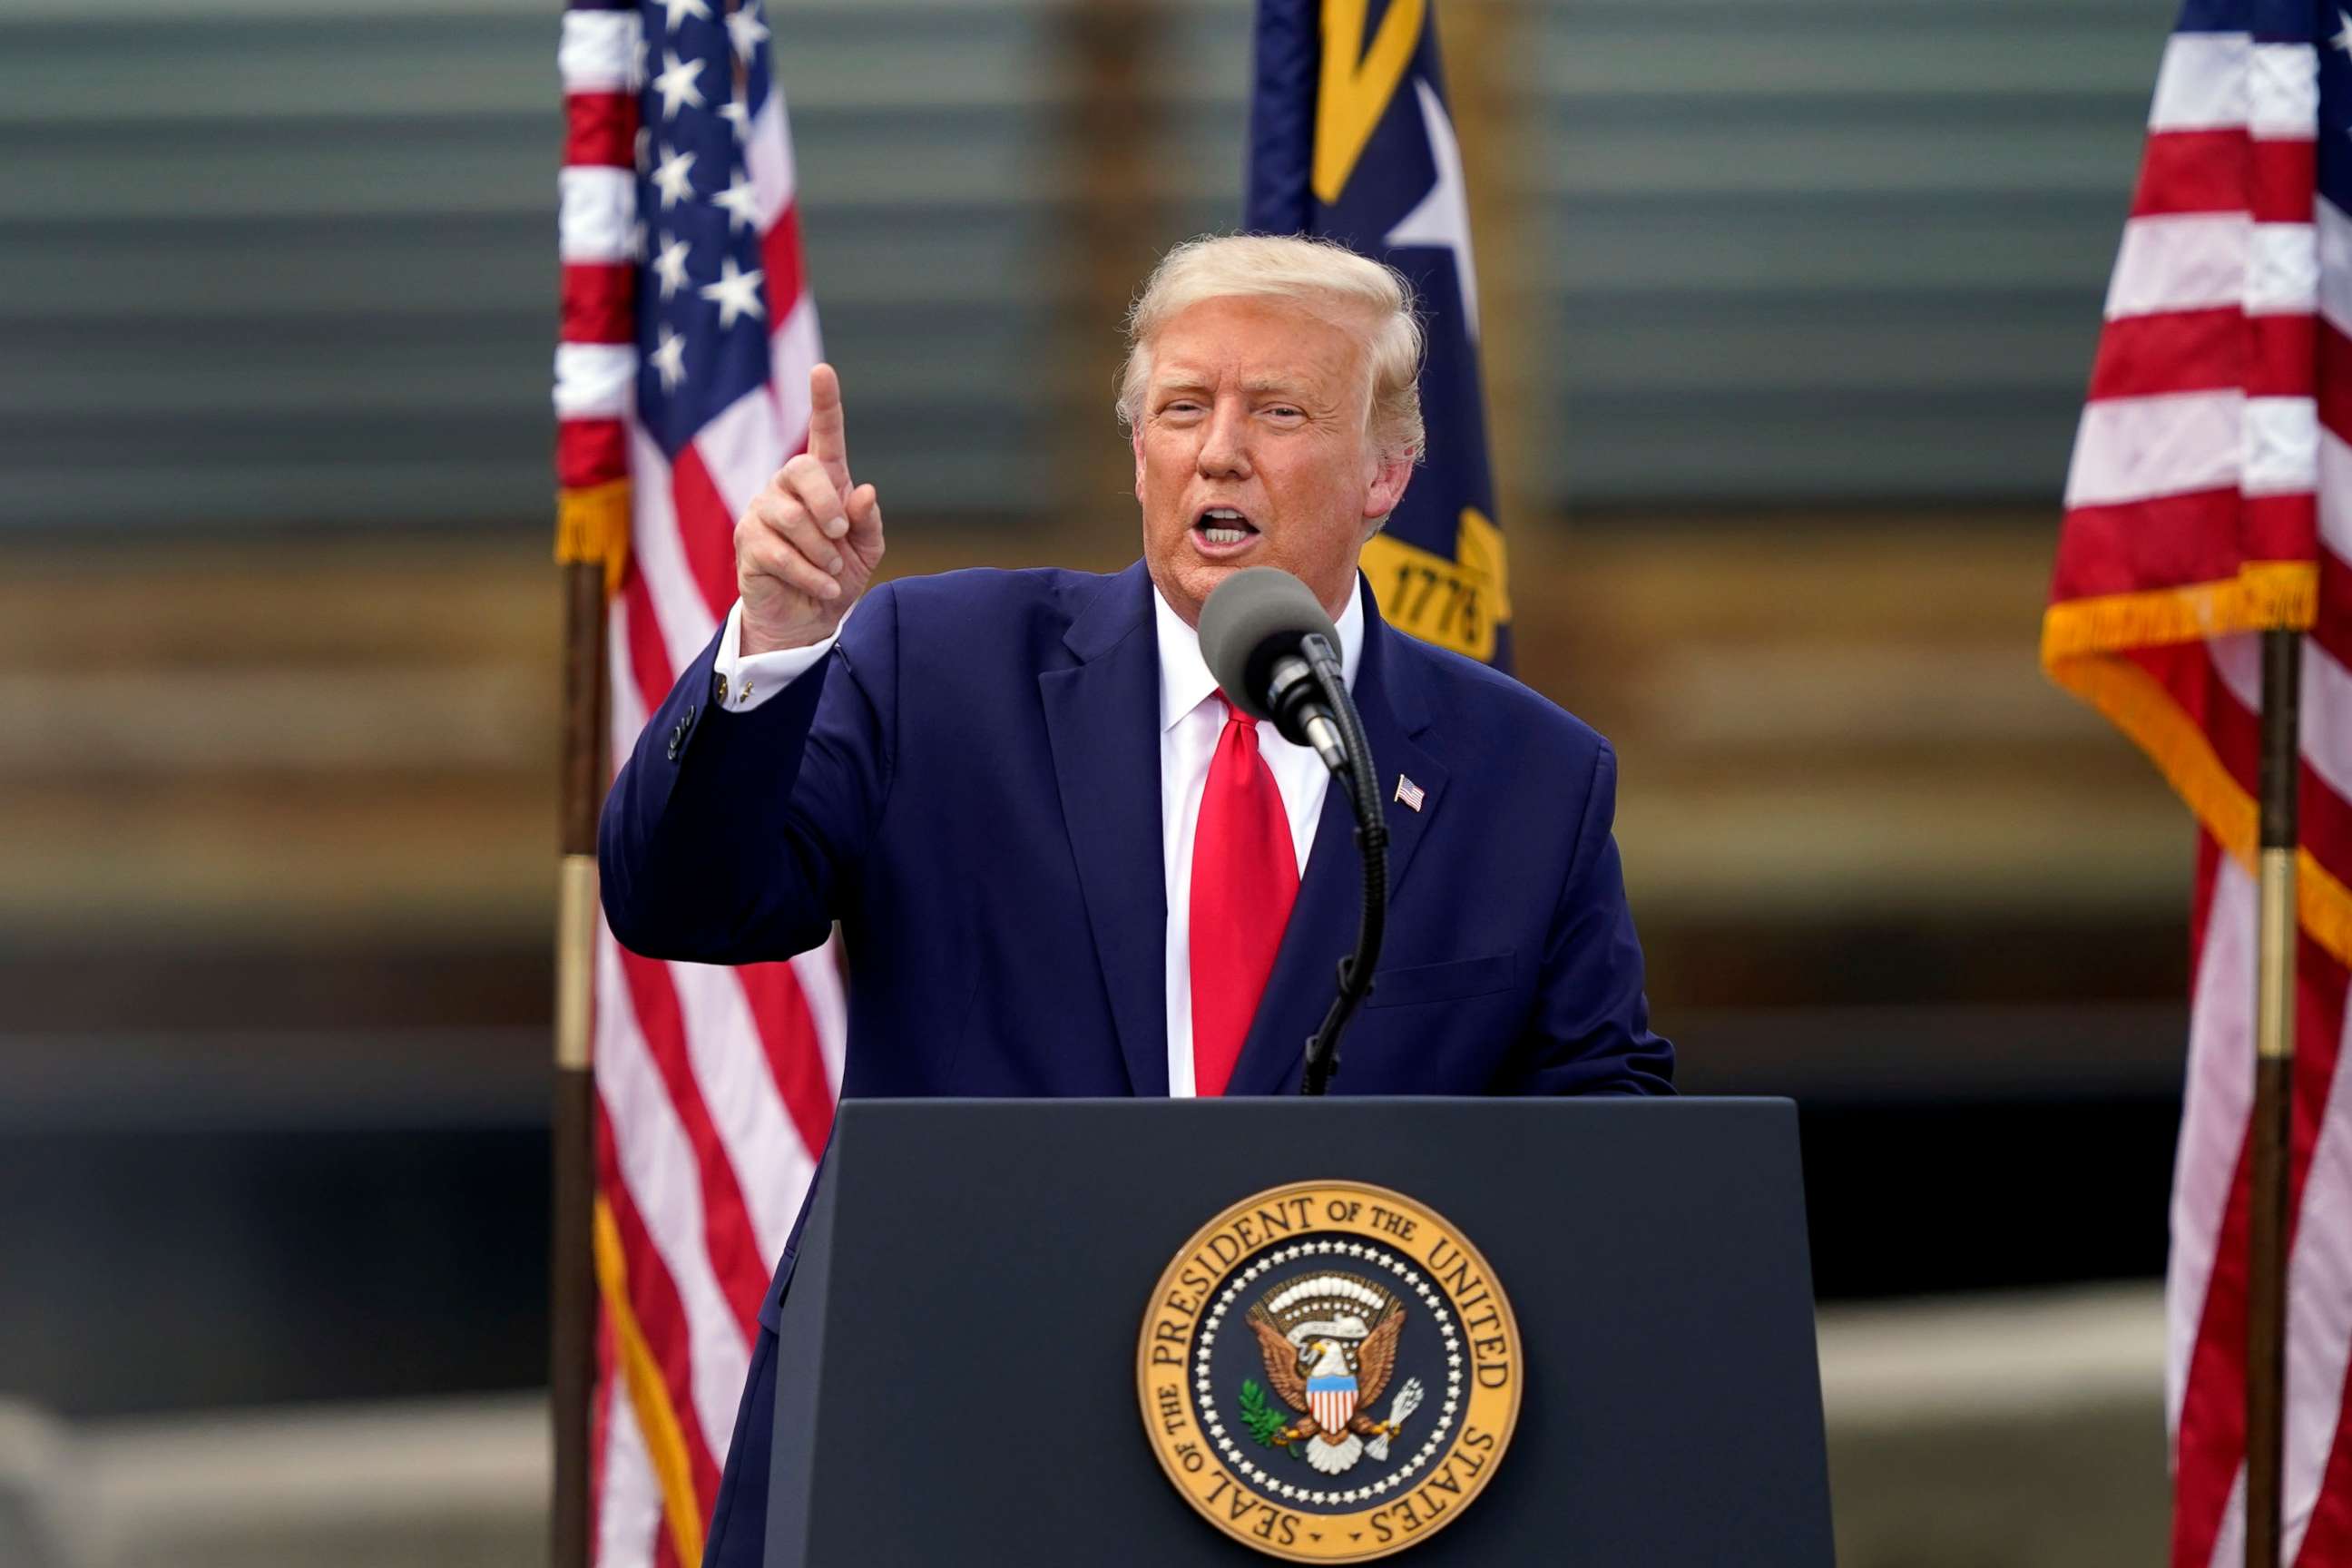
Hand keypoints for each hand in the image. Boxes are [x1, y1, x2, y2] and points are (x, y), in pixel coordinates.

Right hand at [733, 363, 886, 654]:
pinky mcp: (747, 542)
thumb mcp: (865, 551)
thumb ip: (867, 521)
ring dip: (822, 551)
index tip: (822, 371)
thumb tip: (863, 491)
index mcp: (823, 481)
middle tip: (840, 535)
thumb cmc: (837, 576)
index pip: (824, 434)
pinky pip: (779, 552)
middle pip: (801, 469)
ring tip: (830, 571)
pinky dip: (809, 574)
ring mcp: (762, 512)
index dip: (824, 402)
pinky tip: (820, 586)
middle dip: (827, 505)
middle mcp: (788, 488)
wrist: (808, 619)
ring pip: (791, 518)